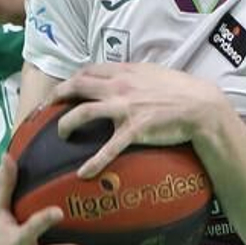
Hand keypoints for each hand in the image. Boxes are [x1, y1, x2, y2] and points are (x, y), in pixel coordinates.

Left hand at [51, 63, 230, 178]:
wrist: (201, 106)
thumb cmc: (181, 89)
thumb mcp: (154, 72)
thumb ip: (133, 74)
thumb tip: (119, 76)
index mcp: (125, 72)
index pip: (88, 71)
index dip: (71, 79)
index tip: (62, 89)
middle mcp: (120, 87)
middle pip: (77, 86)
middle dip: (56, 96)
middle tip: (45, 109)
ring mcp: (125, 108)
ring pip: (83, 112)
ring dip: (65, 124)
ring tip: (60, 134)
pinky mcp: (134, 130)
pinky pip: (108, 148)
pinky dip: (93, 162)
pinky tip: (83, 174)